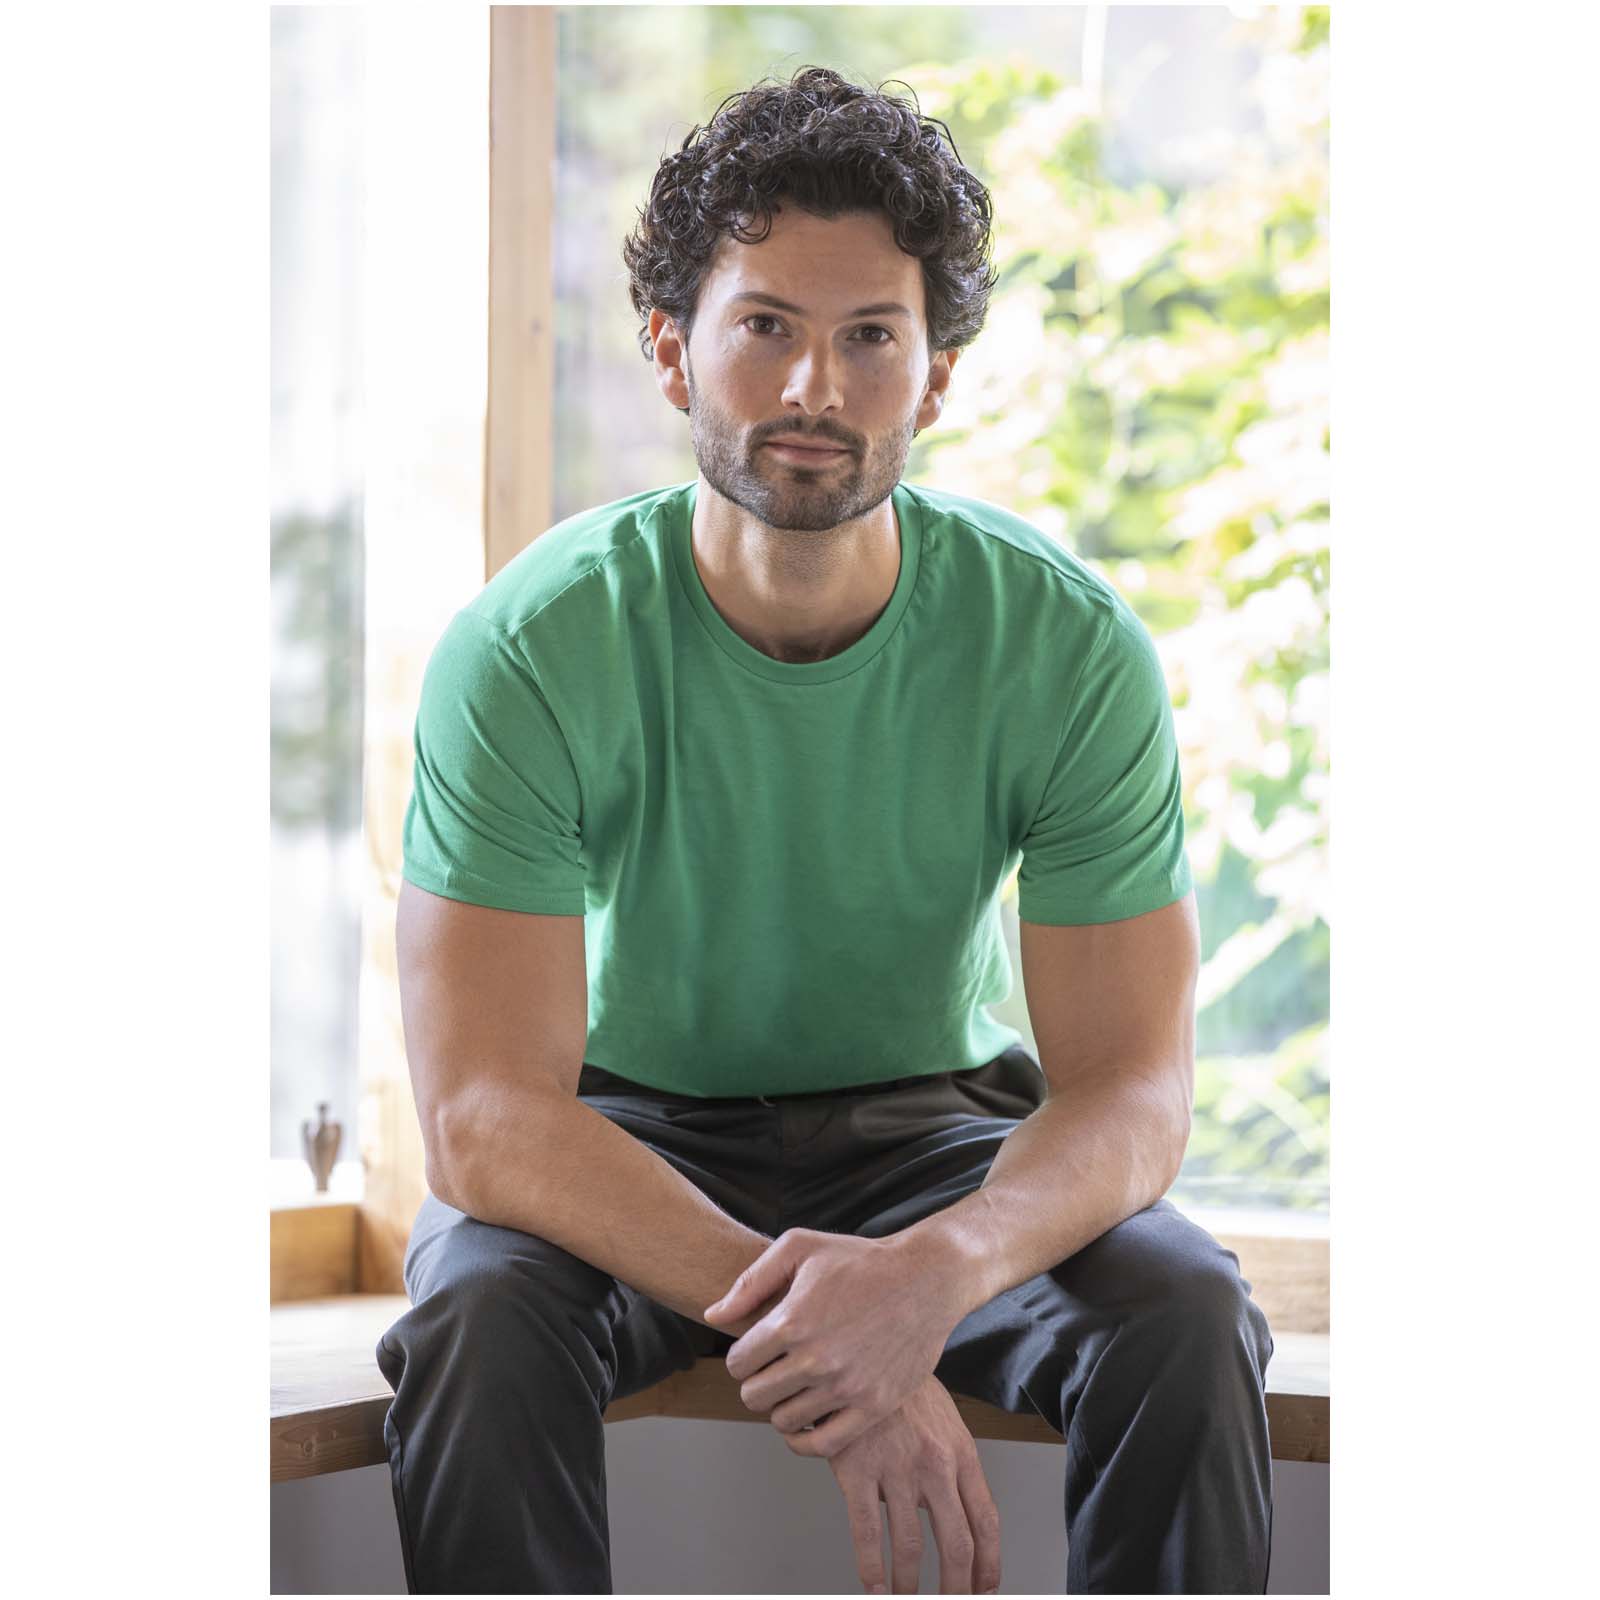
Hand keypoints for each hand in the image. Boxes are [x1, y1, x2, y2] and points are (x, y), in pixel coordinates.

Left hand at [704, 1228, 968, 1458]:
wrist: (925, 1279)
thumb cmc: (859, 1259)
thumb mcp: (801, 1248)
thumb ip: (751, 1282)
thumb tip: (713, 1316)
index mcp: (791, 1322)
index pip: (737, 1363)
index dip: (742, 1356)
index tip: (759, 1349)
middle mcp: (815, 1359)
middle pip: (754, 1396)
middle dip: (758, 1382)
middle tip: (775, 1369)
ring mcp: (845, 1387)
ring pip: (783, 1421)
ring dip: (782, 1406)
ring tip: (796, 1387)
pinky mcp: (873, 1407)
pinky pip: (821, 1445)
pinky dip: (805, 1439)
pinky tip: (808, 1417)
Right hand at [830, 1374, 1001, 1595]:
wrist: (860, 1348)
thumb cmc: (902, 1386)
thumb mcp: (942, 1417)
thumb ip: (951, 1463)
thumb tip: (950, 1512)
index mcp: (961, 1451)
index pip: (986, 1521)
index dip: (988, 1564)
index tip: (984, 1589)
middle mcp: (935, 1464)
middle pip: (957, 1544)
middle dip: (956, 1587)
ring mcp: (896, 1468)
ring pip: (911, 1547)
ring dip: (910, 1586)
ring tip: (906, 1599)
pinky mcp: (858, 1469)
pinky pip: (868, 1532)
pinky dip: (872, 1568)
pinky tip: (873, 1584)